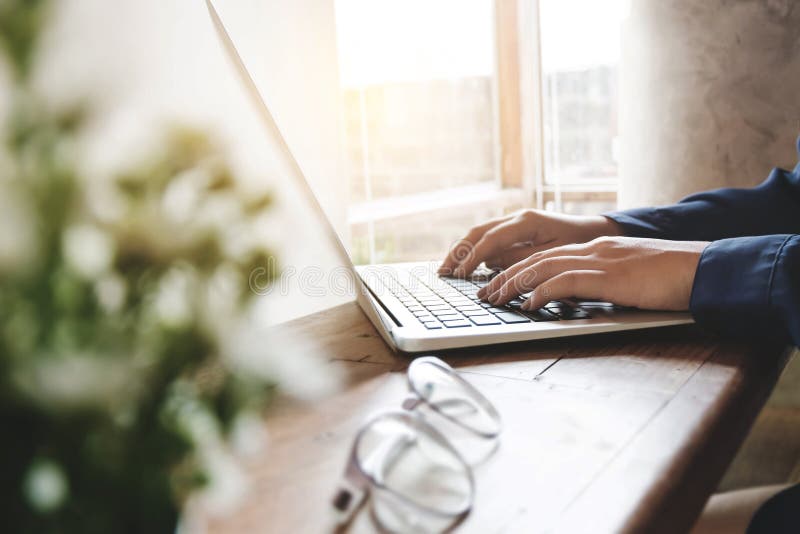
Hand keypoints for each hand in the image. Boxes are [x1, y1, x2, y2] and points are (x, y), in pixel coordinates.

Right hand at [438, 210, 621, 277]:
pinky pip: (487, 239)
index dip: (473, 258)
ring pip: (479, 234)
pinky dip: (472, 251)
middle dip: (458, 253)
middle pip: (477, 233)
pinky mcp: (514, 231)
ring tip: (446, 269)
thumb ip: (524, 260)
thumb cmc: (580, 244)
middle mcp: (516, 218)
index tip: (460, 275)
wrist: (596, 231)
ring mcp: (513, 222)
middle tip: (442, 272)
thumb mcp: (555, 255)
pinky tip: (464, 266)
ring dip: (461, 251)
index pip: (490, 239)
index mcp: (527, 222)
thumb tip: (493, 267)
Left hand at [476, 236, 709, 310]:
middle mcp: (593, 249)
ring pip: (542, 267)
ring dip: (513, 284)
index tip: (501, 284)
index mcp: (597, 249)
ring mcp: (599, 260)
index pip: (548, 255)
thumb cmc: (672, 278)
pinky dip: (540, 293)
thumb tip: (579, 299)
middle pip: (537, 259)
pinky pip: (564, 281)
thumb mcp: (630, 278)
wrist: (704, 268)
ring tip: (494, 300)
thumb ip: (603, 283)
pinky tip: (526, 305)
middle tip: (485, 293)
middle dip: (506, 276)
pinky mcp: (607, 275)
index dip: (520, 269)